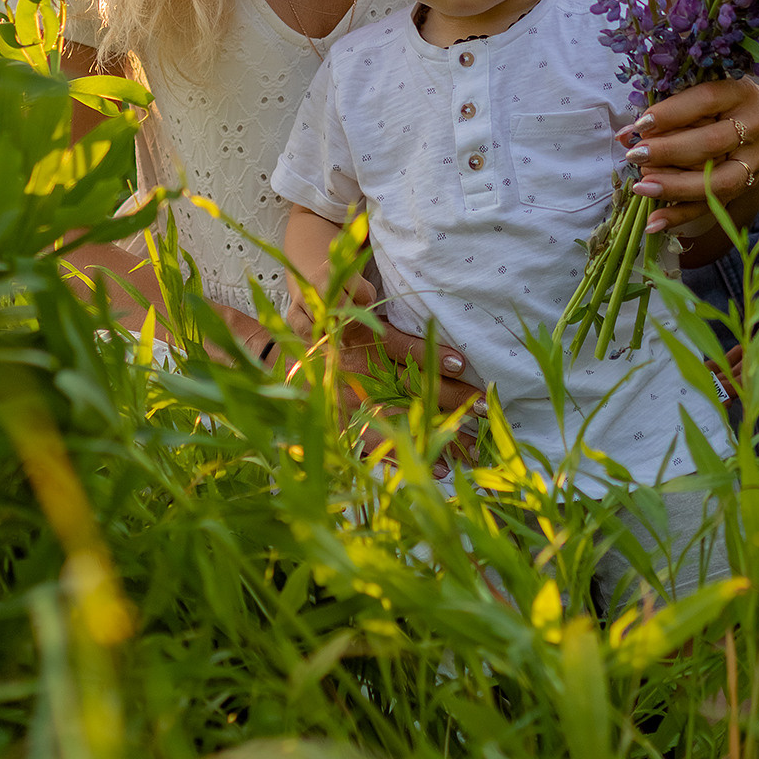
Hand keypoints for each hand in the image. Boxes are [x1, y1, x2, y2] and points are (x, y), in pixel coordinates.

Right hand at [288, 269, 485, 441]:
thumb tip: (365, 293)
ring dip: (438, 435)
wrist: (273, 362)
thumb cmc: (314, 325)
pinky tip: (441, 468)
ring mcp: (349, 411)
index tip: (462, 364)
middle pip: (409, 392)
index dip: (430, 357)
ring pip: (402, 424)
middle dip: (449, 402)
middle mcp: (354, 380)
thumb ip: (345, 290)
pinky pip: (382, 451)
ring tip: (476, 446)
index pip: (399, 350)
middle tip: (485, 409)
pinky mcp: (346, 432)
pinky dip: (411, 458)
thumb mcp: (324, 297)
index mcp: (354, 344)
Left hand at [618, 76, 758, 233]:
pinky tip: (655, 221)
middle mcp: (755, 126)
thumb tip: (626, 135)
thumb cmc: (726, 104)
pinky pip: (714, 205)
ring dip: (675, 186)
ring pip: (717, 180)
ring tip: (642, 187)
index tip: (641, 125)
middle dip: (669, 151)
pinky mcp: (748, 186)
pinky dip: (682, 215)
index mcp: (741, 93)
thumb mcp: (704, 95)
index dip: (672, 113)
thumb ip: (669, 110)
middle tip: (636, 156)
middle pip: (712, 143)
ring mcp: (756, 160)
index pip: (706, 100)